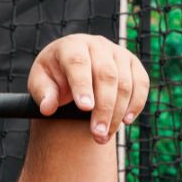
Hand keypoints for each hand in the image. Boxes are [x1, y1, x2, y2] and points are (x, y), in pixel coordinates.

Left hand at [28, 33, 149, 143]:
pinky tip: (126, 121)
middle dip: (104, 107)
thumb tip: (47, 109)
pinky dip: (137, 103)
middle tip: (97, 133)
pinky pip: (141, 83)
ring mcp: (118, 52)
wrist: (71, 67)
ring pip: (125, 82)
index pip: (79, 63)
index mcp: (72, 45)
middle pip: (106, 75)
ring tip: (105, 135)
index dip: (83, 86)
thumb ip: (43, 94)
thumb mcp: (40, 82)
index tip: (85, 109)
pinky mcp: (133, 63)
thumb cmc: (53, 76)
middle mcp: (97, 45)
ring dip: (118, 112)